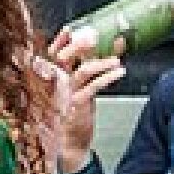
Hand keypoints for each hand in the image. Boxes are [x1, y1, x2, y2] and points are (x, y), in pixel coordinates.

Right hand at [46, 30, 125, 173]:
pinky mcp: (77, 105)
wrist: (71, 143)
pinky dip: (108, 77)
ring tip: (116, 59)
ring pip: (82, 70)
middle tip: (96, 37)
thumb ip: (82, 73)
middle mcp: (58, 83)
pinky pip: (93, 86)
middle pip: (64, 57)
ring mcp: (66, 94)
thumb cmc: (75, 115)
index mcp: (56, 78)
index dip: (60, 41)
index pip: (53, 54)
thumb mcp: (76, 91)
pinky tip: (119, 72)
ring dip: (101, 62)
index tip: (70, 30)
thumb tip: (101, 54)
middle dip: (81, 45)